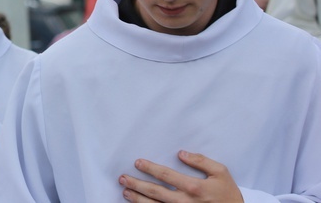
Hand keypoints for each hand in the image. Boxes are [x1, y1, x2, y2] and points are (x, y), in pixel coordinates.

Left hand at [119, 151, 242, 201]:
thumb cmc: (228, 193)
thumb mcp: (221, 172)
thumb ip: (201, 161)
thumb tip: (181, 153)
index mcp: (194, 188)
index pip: (166, 176)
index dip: (150, 168)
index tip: (137, 163)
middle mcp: (186, 202)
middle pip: (156, 192)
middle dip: (137, 185)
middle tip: (122, 178)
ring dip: (138, 199)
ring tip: (125, 192)